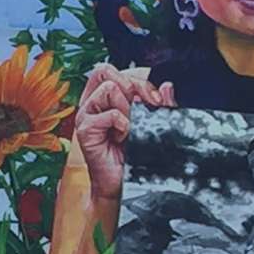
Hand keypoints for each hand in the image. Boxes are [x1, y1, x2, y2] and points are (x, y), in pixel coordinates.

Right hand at [75, 63, 176, 199]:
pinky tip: (122, 139)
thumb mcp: (149, 122)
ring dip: (127, 108)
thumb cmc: (134, 152)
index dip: (138, 81)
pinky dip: (123, 125)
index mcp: (102, 97)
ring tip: (128, 128)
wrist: (122, 182)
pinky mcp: (85, 130)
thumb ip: (159, 103)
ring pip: (109, 88)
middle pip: (105, 71)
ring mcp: (85, 115)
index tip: (155, 100)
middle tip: (141, 111)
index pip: (114, 70)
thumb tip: (167, 86)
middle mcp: (90, 103)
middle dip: (132, 87)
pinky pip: (110, 114)